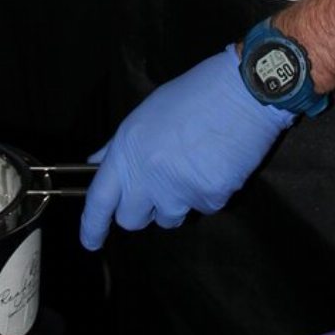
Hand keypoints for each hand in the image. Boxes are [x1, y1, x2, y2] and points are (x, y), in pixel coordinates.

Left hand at [79, 46, 295, 249]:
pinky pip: (204, 208)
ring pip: (170, 217)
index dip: (92, 227)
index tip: (91, 243)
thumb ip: (119, 145)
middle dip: (142, 212)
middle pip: (132, 220)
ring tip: (194, 166)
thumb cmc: (193, 95)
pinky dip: (209, 193)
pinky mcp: (210, 197)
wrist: (243, 91)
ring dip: (178, 202)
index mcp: (127, 151)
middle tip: (159, 190)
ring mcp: (179, 191)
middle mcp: (147, 176)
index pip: (99, 201)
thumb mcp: (146, 114)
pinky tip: (218, 164)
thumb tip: (96, 162)